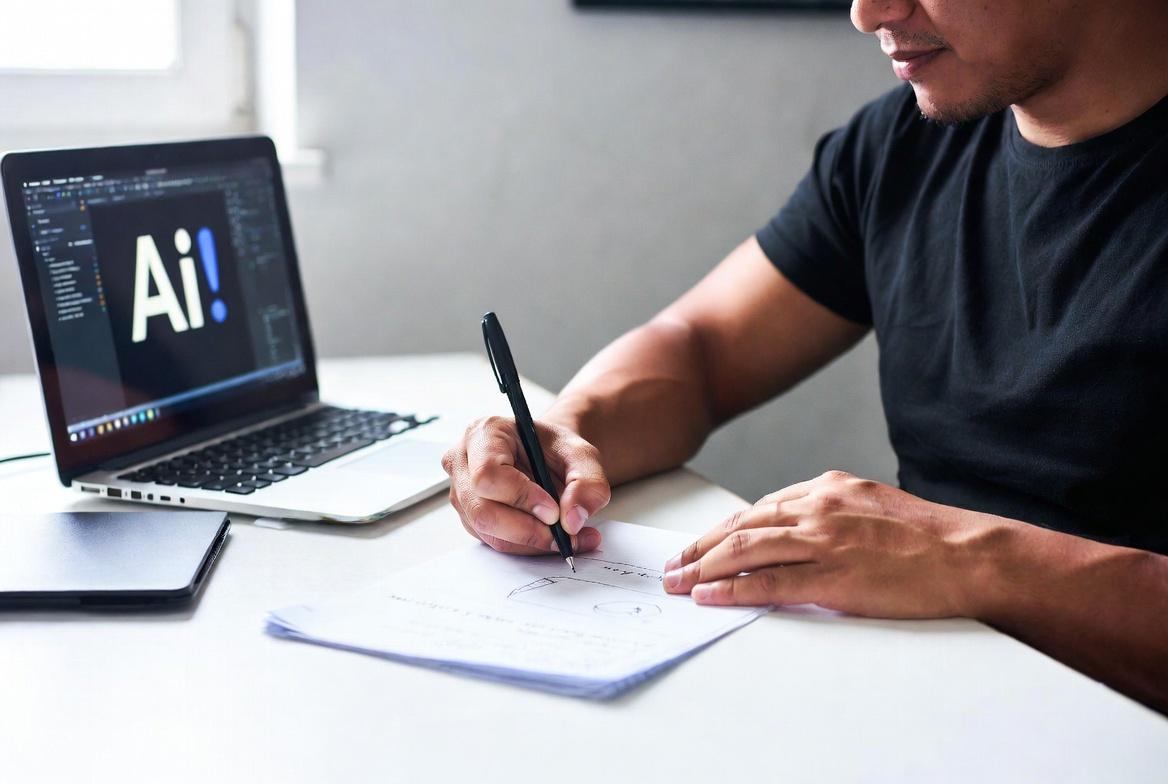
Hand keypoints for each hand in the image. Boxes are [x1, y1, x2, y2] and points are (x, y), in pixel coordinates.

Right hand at [442, 416, 610, 554]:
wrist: (545, 457)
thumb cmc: (554, 449)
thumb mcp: (581, 454)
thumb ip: (587, 482)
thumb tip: (572, 520)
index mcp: (484, 434)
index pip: (488, 474)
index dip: (520, 497)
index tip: (553, 511)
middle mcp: (463, 462)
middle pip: (482, 510)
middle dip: (527, 530)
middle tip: (564, 534)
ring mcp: (462, 493)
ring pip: (489, 533)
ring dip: (532, 543)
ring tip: (569, 538)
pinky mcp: (470, 518)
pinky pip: (495, 542)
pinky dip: (528, 547)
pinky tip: (552, 537)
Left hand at [662, 470, 991, 617]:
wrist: (970, 555)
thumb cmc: (929, 538)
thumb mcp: (873, 507)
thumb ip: (833, 514)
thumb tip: (798, 533)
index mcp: (828, 488)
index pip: (760, 508)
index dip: (723, 529)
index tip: (700, 544)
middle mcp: (818, 507)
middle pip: (743, 525)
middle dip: (701, 546)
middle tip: (673, 564)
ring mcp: (823, 540)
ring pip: (746, 549)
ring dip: (704, 567)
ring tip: (678, 581)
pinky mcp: (831, 576)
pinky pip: (768, 582)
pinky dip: (732, 589)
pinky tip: (708, 596)